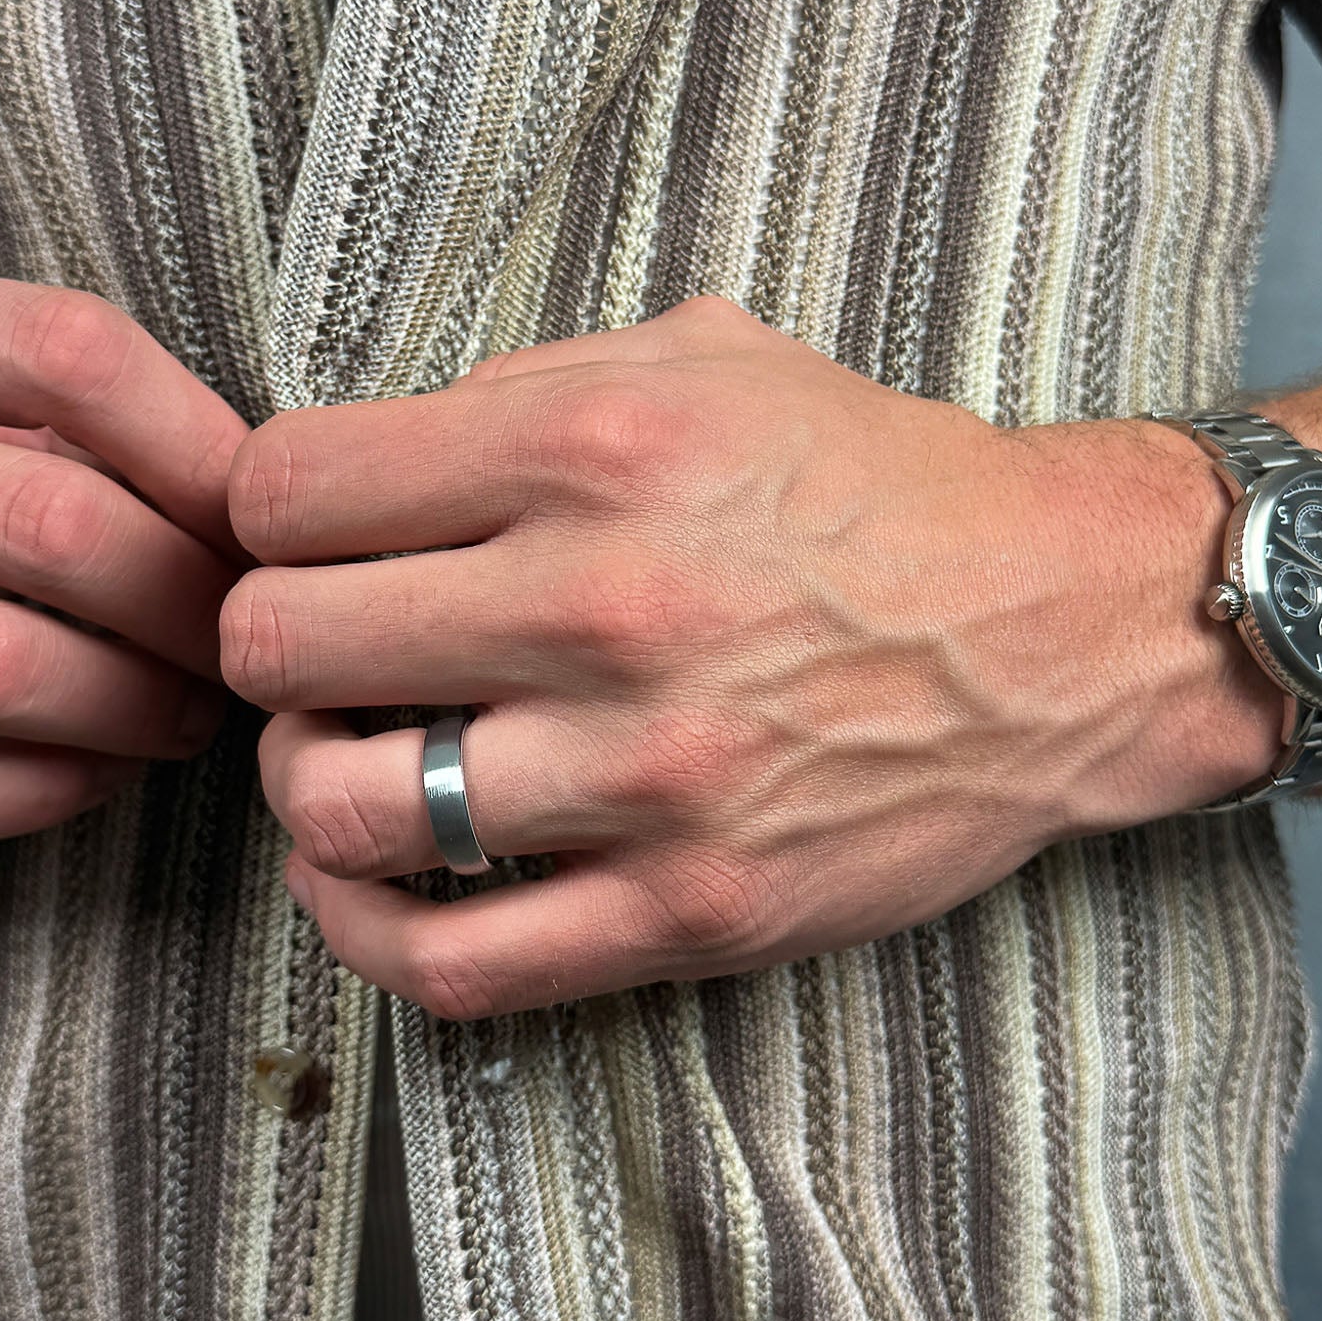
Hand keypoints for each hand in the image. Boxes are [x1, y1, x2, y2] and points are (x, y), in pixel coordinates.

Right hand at [0, 267, 249, 846]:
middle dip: (186, 602)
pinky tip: (96, 772)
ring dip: (131, 709)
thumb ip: (66, 423)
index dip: (202, 448)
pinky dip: (43, 792)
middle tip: (239, 644)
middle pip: (49, 524)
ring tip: (184, 714)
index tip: (259, 522)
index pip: (68, 352)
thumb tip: (254, 508)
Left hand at [223, 298, 1281, 1017]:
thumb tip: (374, 462)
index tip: (305, 539)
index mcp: (593, 443)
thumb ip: (523, 385)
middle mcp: (604, 602)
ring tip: (347, 758)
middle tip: (321, 650)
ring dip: (311, 783)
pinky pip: (451, 961)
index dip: (265, 517)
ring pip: (344, 806)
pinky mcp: (690, 904)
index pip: (287, 492)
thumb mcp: (707, 359)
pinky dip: (368, 931)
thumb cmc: (874, 484)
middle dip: (272, 644)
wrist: (1056, 627)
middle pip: (279, 645)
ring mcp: (647, 771)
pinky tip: (374, 882)